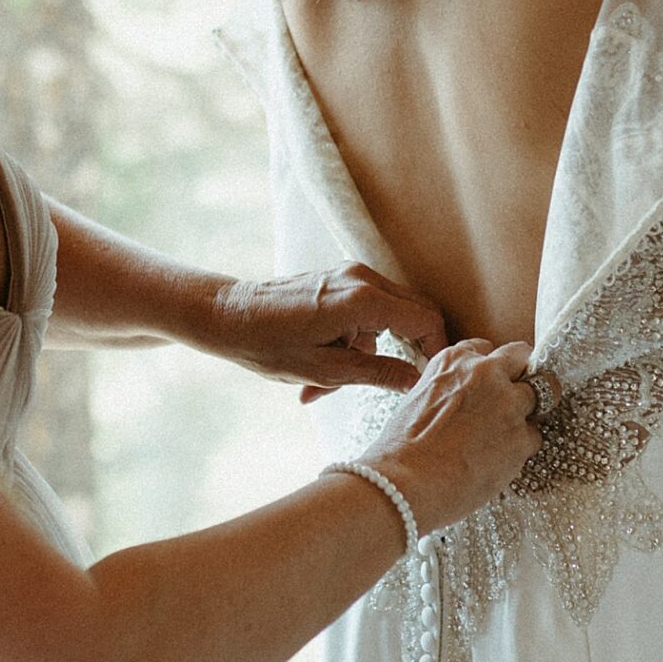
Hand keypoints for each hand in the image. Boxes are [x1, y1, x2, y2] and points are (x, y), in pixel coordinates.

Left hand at [211, 264, 447, 396]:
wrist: (226, 316)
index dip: (436, 350)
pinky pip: (366, 309)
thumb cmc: (268, 345)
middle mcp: (361, 278)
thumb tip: (417, 380)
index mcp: (362, 300)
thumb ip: (378, 373)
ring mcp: (349, 275)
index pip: (425, 320)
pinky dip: (355, 339)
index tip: (433, 377)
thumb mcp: (326, 370)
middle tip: (397, 383)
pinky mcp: (337, 279)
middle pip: (414, 311)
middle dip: (408, 351)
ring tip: (330, 386)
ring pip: (388, 314)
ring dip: (372, 351)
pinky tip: (323, 367)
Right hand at [363, 340, 538, 536]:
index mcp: (455, 360)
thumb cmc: (402, 448)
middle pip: (522, 358)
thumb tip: (462, 401)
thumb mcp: (418, 398)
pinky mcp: (521, 437)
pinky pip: (535, 436)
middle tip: (514, 398)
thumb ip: (448, 388)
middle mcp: (486, 373)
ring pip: (538, 396)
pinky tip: (500, 460)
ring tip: (505, 436)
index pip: (487, 348)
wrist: (406, 481)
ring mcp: (508, 404)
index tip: (491, 382)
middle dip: (521, 375)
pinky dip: (522, 448)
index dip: (491, 368)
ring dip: (526, 413)